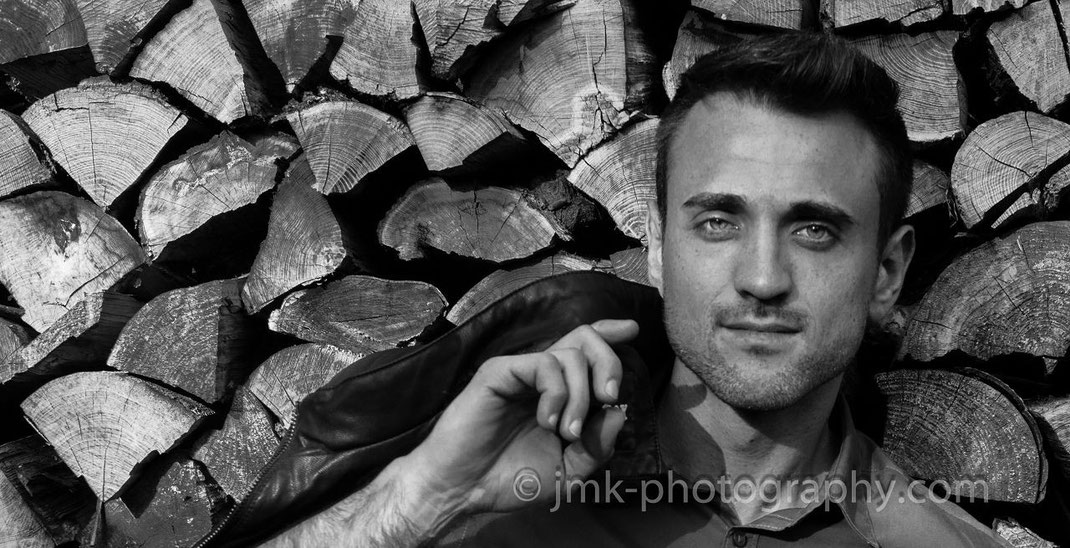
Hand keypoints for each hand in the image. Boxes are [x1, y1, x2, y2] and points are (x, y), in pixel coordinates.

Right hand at [393, 319, 639, 527]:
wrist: (464, 490)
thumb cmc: (509, 480)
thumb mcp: (567, 474)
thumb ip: (598, 447)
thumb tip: (619, 413)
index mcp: (557, 393)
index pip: (586, 351)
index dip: (610, 336)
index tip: (633, 329)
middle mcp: (541, 377)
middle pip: (586, 339)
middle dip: (609, 363)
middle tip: (609, 396)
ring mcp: (521, 372)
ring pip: (571, 354)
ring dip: (581, 395)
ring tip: (567, 431)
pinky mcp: (500, 372)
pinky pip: (544, 364)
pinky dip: (557, 394)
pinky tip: (547, 420)